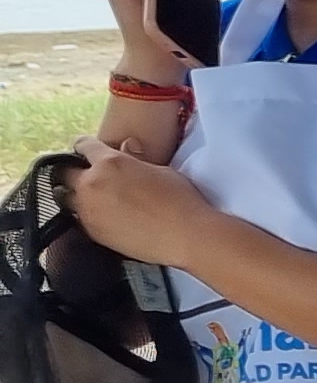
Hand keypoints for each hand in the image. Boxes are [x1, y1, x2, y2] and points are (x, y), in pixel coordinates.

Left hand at [63, 139, 217, 270]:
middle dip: (73, 172)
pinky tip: (105, 217)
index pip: (83, 146)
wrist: (186, 236)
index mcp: (110, 162)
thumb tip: (128, 148)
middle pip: (63, 173)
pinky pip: (78, 219)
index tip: (90, 153)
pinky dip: (86, 215)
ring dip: (76, 195)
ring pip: (66, 198)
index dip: (86, 147)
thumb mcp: (162, 170)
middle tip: (88, 177)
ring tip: (93, 199)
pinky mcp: (92, 231)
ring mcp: (89, 209)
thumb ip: (137, 159)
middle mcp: (92, 183)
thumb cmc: (180, 200)